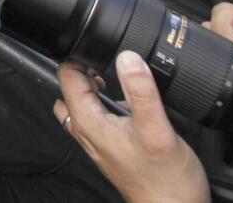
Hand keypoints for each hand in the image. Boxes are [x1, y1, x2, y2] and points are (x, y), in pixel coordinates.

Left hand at [54, 54, 209, 202]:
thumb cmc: (166, 180)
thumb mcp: (157, 131)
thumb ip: (141, 93)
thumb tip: (128, 58)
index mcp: (89, 122)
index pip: (67, 77)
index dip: (79, 58)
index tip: (99, 50)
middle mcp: (86, 130)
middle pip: (70, 88)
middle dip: (84, 71)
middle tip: (108, 64)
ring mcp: (97, 139)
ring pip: (84, 102)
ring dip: (96, 87)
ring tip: (118, 81)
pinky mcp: (110, 145)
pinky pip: (100, 116)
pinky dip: (108, 103)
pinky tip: (131, 105)